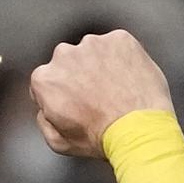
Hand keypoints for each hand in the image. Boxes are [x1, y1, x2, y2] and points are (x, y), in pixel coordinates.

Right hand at [31, 29, 174, 160]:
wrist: (138, 130)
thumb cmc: (102, 139)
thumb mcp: (60, 143)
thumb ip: (44, 121)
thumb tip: (45, 110)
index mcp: (45, 78)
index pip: (49, 80)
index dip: (66, 93)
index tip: (80, 104)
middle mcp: (64, 54)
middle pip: (71, 62)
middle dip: (83, 76)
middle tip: (102, 98)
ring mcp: (93, 43)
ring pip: (95, 52)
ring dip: (103, 65)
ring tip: (119, 91)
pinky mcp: (119, 39)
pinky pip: (120, 46)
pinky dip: (125, 59)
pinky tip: (131, 80)